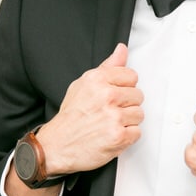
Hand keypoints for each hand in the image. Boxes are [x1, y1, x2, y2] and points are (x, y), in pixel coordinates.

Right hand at [5, 43, 142, 195]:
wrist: (56, 146)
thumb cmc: (70, 116)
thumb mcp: (83, 85)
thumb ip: (107, 67)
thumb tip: (122, 49)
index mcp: (97, 79)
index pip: (132, 76)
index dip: (124, 87)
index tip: (113, 96)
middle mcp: (107, 96)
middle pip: (138, 95)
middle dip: (126, 105)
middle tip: (109, 113)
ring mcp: (114, 117)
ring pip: (139, 114)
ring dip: (127, 121)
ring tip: (109, 124)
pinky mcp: (119, 136)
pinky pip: (137, 132)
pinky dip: (126, 136)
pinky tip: (111, 135)